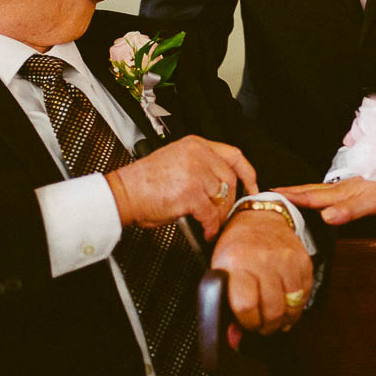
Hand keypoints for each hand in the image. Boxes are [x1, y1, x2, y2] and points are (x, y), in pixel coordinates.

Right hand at [106, 135, 256, 239]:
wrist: (123, 193)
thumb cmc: (144, 182)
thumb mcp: (176, 161)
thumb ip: (200, 166)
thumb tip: (220, 188)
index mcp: (196, 144)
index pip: (233, 155)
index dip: (247, 173)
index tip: (252, 186)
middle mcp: (198, 155)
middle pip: (230, 179)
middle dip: (229, 201)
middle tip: (223, 214)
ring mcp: (196, 173)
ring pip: (221, 199)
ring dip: (218, 216)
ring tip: (211, 225)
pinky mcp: (191, 193)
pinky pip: (210, 214)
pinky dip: (210, 226)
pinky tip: (205, 231)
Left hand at [211, 206, 311, 334]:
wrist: (260, 218)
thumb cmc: (237, 247)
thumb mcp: (221, 271)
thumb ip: (225, 306)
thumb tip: (234, 339)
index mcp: (236, 263)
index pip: (246, 305)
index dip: (247, 322)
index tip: (246, 323)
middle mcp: (263, 260)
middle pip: (272, 309)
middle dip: (266, 325)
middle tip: (260, 324)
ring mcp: (286, 259)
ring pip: (292, 305)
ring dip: (283, 319)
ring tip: (274, 317)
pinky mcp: (303, 260)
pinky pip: (305, 294)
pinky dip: (297, 305)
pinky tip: (287, 304)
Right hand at [273, 172, 375, 224]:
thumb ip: (351, 210)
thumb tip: (326, 217)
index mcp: (346, 192)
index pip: (312, 196)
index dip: (292, 198)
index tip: (270, 195)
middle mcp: (348, 187)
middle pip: (314, 191)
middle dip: (292, 193)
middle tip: (271, 194)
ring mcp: (357, 187)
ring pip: (324, 190)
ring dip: (305, 194)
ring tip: (290, 197)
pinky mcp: (367, 189)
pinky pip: (337, 193)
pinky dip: (324, 196)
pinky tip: (326, 200)